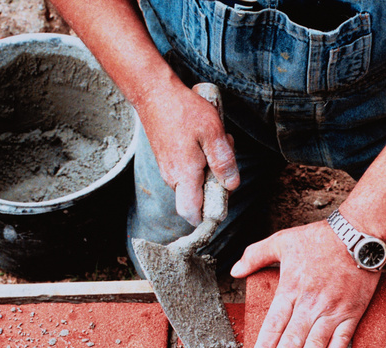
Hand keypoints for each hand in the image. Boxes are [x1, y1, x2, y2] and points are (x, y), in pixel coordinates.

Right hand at [137, 80, 238, 225]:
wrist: (153, 93)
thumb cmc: (183, 110)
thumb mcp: (213, 132)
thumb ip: (224, 161)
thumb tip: (231, 185)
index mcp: (184, 175)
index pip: (192, 214)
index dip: (208, 216)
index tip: (222, 200)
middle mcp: (173, 177)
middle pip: (199, 198)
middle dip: (216, 183)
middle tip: (224, 156)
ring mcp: (168, 169)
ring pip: (195, 183)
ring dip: (210, 168)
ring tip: (215, 141)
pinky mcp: (168, 160)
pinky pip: (189, 170)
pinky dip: (201, 160)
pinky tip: (205, 139)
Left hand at [230, 221, 380, 347]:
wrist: (359, 234)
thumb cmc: (320, 238)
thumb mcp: (283, 240)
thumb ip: (256, 255)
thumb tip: (235, 270)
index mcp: (291, 288)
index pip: (275, 324)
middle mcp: (311, 303)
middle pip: (292, 340)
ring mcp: (333, 309)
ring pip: (315, 344)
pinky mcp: (353, 312)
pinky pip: (342, 338)